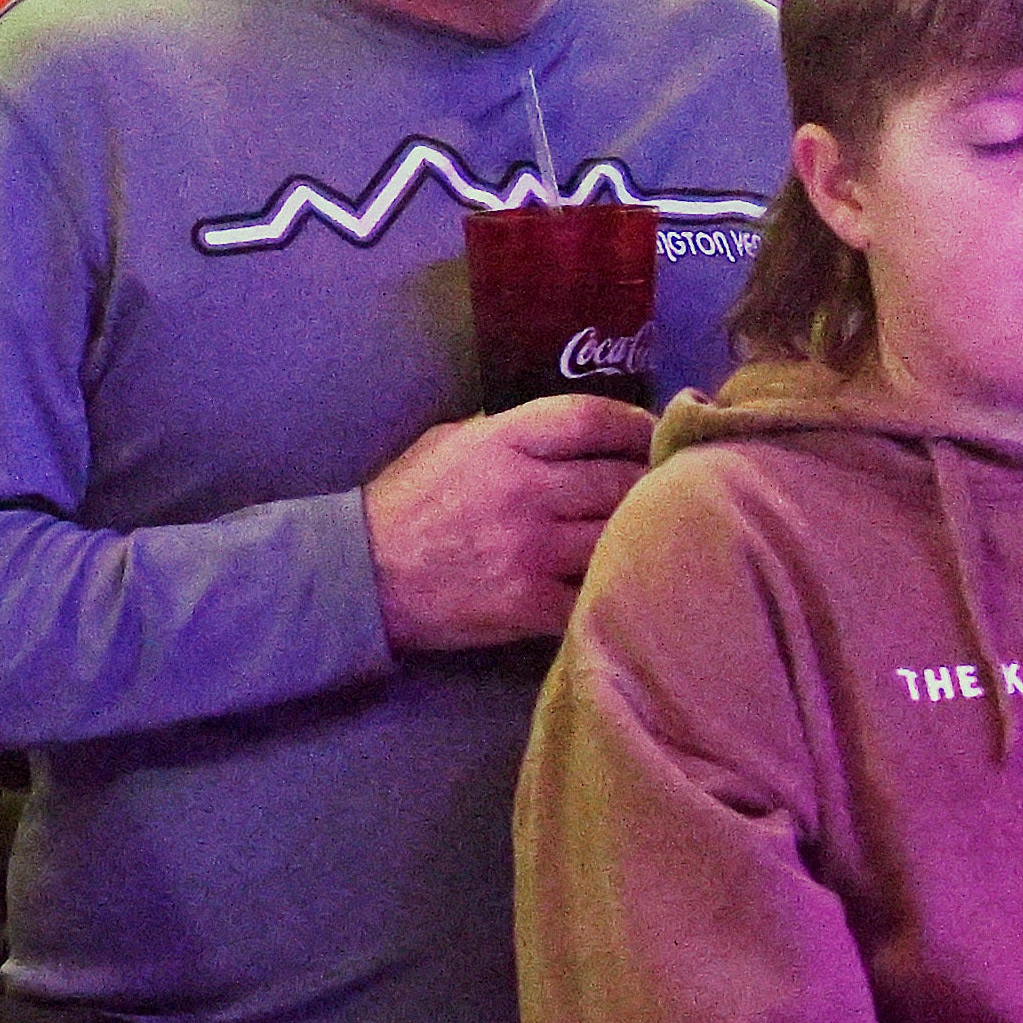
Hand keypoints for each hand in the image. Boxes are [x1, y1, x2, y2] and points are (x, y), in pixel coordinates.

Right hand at [365, 397, 651, 654]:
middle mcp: (525, 491)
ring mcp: (531, 551)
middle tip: (662, 490)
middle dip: (646, 483)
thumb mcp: (446, 442)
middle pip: (619, 479)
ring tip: (650, 534)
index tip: (652, 433)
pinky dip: (611, 586)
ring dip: (636, 534)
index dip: (634, 424)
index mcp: (502, 442)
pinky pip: (595, 591)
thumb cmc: (403, 505)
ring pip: (618, 533)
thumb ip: (506, 431)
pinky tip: (618, 583)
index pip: (591, 419)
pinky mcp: (529, 603)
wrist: (360, 579)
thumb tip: (565, 433)